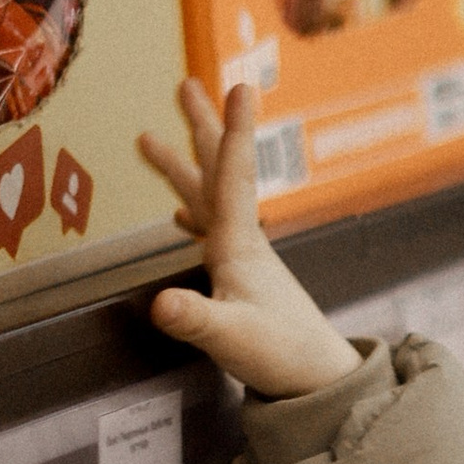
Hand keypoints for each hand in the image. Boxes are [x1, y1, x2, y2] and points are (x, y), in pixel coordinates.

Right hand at [140, 79, 360, 398]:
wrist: (316, 378)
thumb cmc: (281, 354)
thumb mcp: (231, 338)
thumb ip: (195, 320)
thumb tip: (161, 304)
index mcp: (239, 245)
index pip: (233, 176)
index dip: (232, 131)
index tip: (239, 85)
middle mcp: (242, 241)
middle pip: (217, 171)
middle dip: (200, 127)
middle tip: (185, 85)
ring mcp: (242, 258)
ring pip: (207, 197)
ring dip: (182, 166)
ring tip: (147, 140)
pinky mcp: (240, 278)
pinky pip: (209, 231)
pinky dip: (192, 213)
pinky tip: (179, 216)